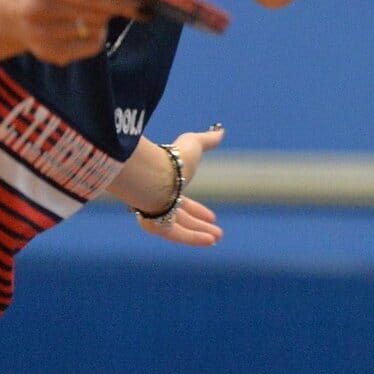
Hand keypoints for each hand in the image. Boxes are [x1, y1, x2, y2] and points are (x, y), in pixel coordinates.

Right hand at [4, 0, 143, 63]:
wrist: (11, 4)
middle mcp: (33, 6)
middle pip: (94, 12)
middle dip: (116, 7)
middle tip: (134, 3)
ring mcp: (38, 33)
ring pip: (94, 28)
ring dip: (105, 18)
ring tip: (103, 8)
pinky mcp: (48, 52)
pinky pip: (91, 46)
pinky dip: (98, 35)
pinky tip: (90, 25)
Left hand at [135, 126, 225, 246]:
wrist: (152, 174)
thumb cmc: (172, 159)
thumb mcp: (194, 145)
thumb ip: (207, 140)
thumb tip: (220, 131)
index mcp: (165, 186)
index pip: (183, 202)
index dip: (198, 209)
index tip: (212, 216)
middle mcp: (159, 202)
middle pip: (182, 218)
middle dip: (200, 224)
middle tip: (218, 232)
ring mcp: (157, 215)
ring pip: (182, 228)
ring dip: (200, 233)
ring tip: (218, 237)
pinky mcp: (157, 227)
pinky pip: (178, 235)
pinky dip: (194, 238)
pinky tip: (211, 241)